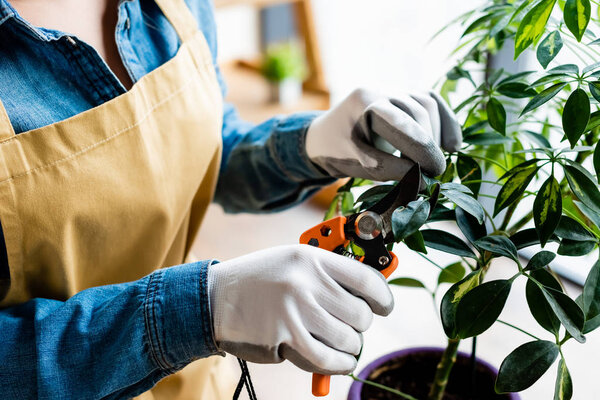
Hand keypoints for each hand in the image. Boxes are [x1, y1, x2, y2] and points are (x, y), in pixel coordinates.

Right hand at [208, 244, 393, 374]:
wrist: (215, 298)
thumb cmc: (260, 280)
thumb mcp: (292, 262)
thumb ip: (328, 275)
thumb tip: (369, 297)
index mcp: (312, 258)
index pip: (366, 279)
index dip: (383, 297)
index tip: (384, 307)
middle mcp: (306, 282)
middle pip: (360, 315)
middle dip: (360, 326)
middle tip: (349, 327)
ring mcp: (295, 311)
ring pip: (348, 339)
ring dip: (349, 347)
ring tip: (341, 344)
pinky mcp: (284, 338)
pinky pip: (327, 359)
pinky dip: (339, 365)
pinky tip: (339, 361)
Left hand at [305, 88, 461, 180]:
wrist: (326, 134)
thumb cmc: (338, 151)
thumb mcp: (355, 163)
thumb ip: (386, 168)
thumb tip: (421, 179)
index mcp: (363, 103)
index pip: (400, 124)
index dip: (421, 150)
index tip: (431, 175)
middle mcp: (381, 89)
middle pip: (418, 112)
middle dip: (429, 144)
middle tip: (433, 172)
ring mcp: (394, 87)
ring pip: (428, 105)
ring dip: (436, 135)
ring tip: (432, 162)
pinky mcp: (406, 93)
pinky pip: (433, 101)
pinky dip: (446, 122)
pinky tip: (452, 145)